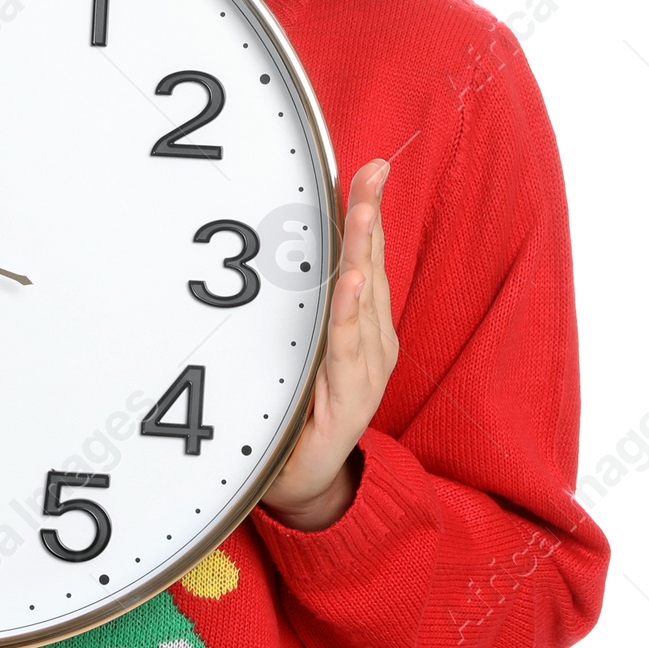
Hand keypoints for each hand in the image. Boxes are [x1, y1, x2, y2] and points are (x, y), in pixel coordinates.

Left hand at [261, 158, 396, 530]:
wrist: (302, 482)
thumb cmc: (297, 407)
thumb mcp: (302, 347)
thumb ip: (302, 305)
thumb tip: (275, 247)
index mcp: (363, 327)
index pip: (367, 255)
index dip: (369, 210)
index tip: (372, 165)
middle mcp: (372, 344)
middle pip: (372, 268)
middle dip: (370, 217)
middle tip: (372, 171)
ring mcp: (364, 372)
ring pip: (364, 302)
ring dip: (364, 253)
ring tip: (364, 212)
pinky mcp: (348, 399)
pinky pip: (347, 348)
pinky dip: (352, 313)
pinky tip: (355, 283)